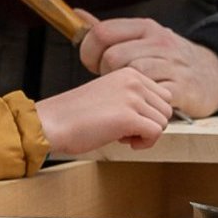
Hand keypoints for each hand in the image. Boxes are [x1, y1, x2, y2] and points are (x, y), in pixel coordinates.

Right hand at [35, 68, 173, 152]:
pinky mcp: (129, 117)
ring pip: (163, 122)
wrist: (51, 123)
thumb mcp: (108, 95)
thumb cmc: (73, 115)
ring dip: (146, 134)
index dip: (147, 113)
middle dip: (149, 124)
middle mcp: (133, 81)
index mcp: (128, 73)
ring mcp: (132, 97)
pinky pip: (156, 134)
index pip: (161, 96)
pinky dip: (144, 144)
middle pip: (166, 109)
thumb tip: (156, 116)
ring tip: (121, 134)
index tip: (126, 119)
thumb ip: (132, 98)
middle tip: (124, 129)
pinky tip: (124, 142)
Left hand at [77, 12, 217, 117]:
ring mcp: (172, 64)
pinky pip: (150, 95)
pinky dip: (140, 103)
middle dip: (104, 73)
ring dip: (122, 88)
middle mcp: (159, 42)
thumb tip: (77, 14)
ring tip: (126, 92)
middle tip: (112, 81)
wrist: (213, 76)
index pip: (102, 32)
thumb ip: (109, 30)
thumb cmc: (167, 59)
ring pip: (130, 74)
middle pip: (112, 57)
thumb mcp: (142, 38)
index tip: (92, 64)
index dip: (88, 51)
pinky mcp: (181, 88)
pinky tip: (140, 103)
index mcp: (145, 27)